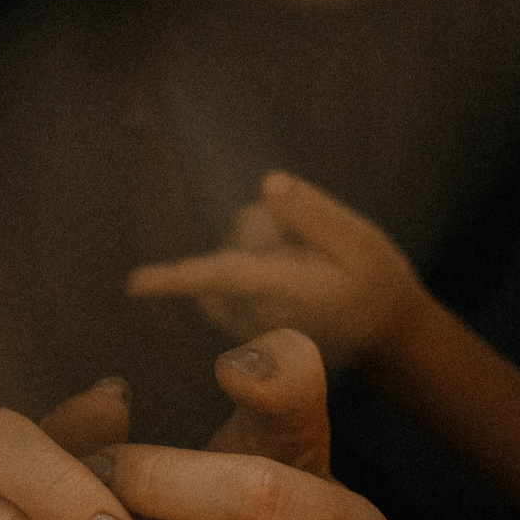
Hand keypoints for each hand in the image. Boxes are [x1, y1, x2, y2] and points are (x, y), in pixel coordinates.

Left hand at [125, 172, 424, 368]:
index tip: (133, 285)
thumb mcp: (360, 241)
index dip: (178, 277)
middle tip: (315, 250)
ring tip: (305, 265)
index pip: (225, 278)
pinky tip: (287, 272)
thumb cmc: (376, 283)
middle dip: (263, 230)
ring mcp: (249, 323)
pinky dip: (246, 266)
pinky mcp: (244, 323)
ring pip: (228, 258)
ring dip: (256, 250)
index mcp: (287, 292)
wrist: (387, 335)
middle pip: (233, 245)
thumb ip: (313, 213)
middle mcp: (258, 314)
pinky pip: (226, 277)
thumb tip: (265, 184)